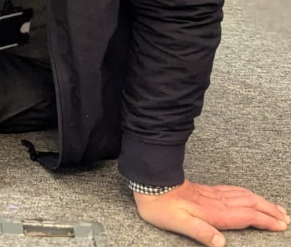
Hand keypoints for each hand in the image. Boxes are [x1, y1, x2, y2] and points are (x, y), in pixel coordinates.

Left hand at [134, 180, 289, 245]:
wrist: (150, 184)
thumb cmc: (161, 207)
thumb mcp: (178, 223)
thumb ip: (201, 232)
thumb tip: (221, 243)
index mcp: (214, 212)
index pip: (246, 215)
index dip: (264, 220)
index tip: (281, 225)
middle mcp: (216, 202)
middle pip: (249, 203)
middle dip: (269, 210)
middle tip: (285, 217)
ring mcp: (212, 194)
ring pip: (243, 195)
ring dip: (261, 201)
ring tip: (275, 207)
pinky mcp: (206, 190)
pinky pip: (232, 190)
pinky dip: (246, 193)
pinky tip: (248, 195)